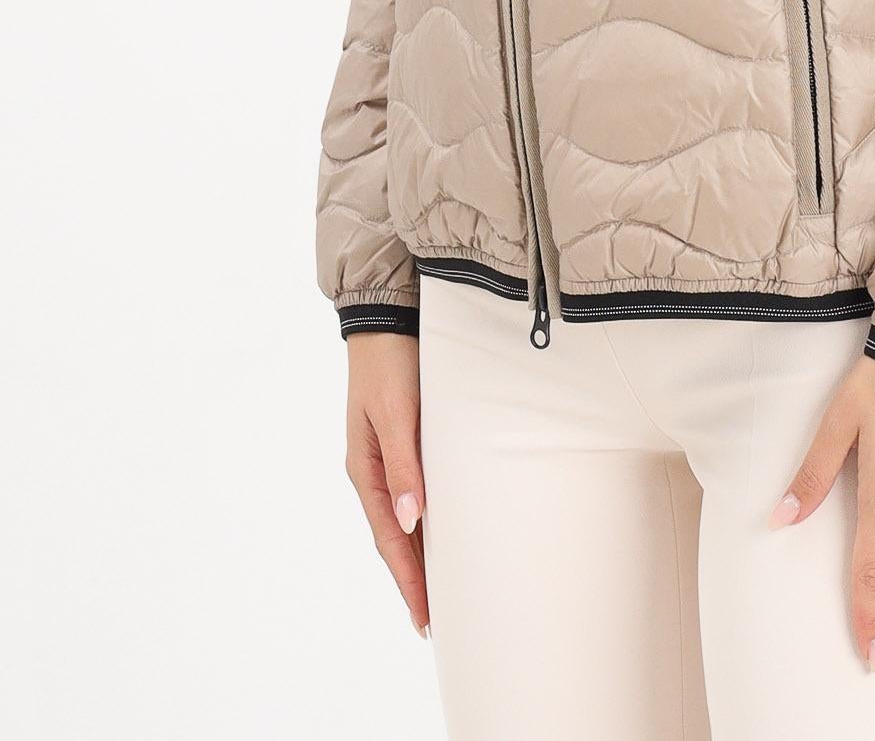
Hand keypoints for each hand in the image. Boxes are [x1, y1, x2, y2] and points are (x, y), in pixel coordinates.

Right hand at [344, 332, 427, 635]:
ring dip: (422, 554)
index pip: (391, 539)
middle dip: (415, 579)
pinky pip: (417, 493)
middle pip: (397, 537)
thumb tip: (411, 519)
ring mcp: (390, 458)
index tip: (425, 619)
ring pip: (408, 519)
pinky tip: (444, 534)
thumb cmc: (390, 364)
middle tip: (437, 620)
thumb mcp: (396, 414)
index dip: (409, 580)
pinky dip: (428, 521)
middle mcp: (375, 471)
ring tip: (444, 591)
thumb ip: (404, 465)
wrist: (388, 318)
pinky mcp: (406, 442)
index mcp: (366, 471)